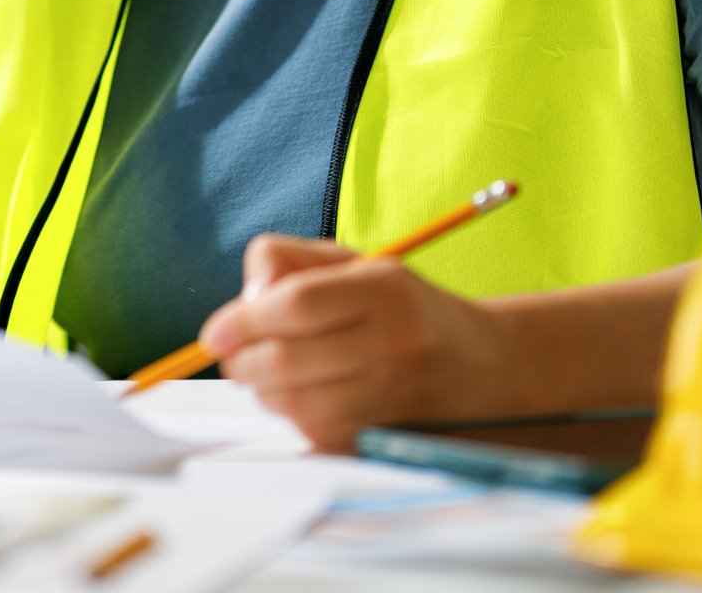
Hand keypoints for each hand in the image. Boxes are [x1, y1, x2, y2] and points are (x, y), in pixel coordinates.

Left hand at [198, 235, 514, 452]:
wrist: (486, 368)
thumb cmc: (402, 309)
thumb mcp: (352, 265)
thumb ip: (288, 263)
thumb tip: (244, 299)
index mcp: (384, 290)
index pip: (295, 304)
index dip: (243, 320)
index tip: (215, 333)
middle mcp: (395, 344)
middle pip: (286, 360)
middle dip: (244, 361)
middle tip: (235, 355)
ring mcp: (394, 397)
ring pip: (295, 404)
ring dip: (265, 391)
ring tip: (272, 373)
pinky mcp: (388, 438)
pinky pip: (315, 434)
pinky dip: (294, 417)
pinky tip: (306, 397)